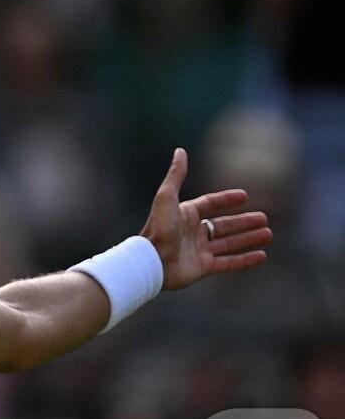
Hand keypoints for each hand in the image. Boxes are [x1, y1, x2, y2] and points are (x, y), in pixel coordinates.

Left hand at [140, 148, 270, 291]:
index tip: (245, 196)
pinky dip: (245, 260)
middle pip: (223, 225)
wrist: (152, 261)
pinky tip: (262, 256)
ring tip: (268, 234)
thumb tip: (180, 150)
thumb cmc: (159, 228)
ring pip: (229, 243)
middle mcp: (192, 232)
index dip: (226, 199)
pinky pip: (229, 263)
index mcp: (184, 214)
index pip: (209, 204)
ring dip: (248, 238)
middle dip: (244, 222)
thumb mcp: (167, 197)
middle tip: (264, 218)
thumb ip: (176, 175)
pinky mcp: (203, 267)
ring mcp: (198, 250)